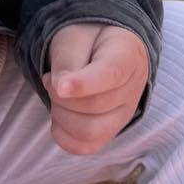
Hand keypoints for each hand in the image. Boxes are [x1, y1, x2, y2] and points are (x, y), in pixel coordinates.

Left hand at [43, 22, 149, 155]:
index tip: (59, 86)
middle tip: (50, 78)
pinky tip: (61, 111)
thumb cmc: (87, 40)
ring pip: (88, 132)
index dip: (83, 84)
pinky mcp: (108, 134)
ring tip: (57, 94)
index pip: (111, 75)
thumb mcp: (73, 36)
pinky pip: (81, 146)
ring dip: (60, 113)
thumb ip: (67, 60)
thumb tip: (61, 90)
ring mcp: (123, 117)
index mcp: (128, 56)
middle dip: (60, 94)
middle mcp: (133, 90)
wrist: (100, 49)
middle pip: (94, 106)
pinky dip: (62, 131)